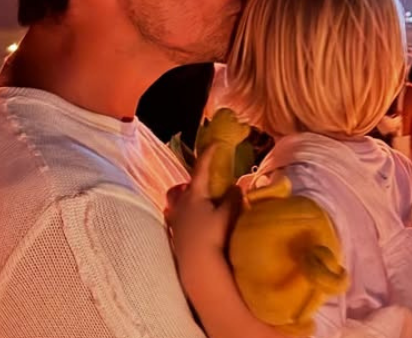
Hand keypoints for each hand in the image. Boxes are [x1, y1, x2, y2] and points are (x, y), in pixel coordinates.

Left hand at [166, 144, 241, 269]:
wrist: (196, 266)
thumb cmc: (212, 237)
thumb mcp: (227, 215)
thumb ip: (233, 199)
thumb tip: (237, 186)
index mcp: (194, 195)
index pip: (201, 168)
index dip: (208, 154)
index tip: (216, 144)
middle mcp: (181, 204)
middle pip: (184, 186)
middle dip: (195, 181)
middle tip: (208, 183)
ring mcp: (175, 219)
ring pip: (179, 202)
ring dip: (189, 199)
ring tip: (203, 204)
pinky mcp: (175, 234)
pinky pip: (178, 216)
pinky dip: (187, 214)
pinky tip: (196, 222)